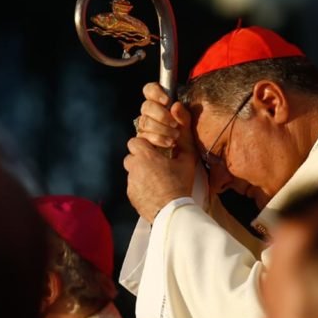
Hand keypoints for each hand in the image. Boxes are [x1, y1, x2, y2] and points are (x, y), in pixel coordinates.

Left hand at [124, 83, 200, 221]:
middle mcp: (133, 167)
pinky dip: (141, 186)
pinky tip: (155, 191)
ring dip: (141, 172)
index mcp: (145, 155)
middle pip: (132, 156)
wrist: (173, 212)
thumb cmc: (180, 183)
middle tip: (158, 165)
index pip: (136, 141)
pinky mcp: (131, 195)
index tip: (157, 151)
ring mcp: (130, 182)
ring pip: (132, 171)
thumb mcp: (187, 156)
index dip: (146, 145)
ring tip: (157, 179)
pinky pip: (134, 186)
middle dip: (142, 158)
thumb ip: (183, 130)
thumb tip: (176, 106)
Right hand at [134, 82, 193, 150]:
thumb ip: (183, 116)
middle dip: (161, 115)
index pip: (149, 90)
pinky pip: (143, 137)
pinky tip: (169, 143)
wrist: (186, 160)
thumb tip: (175, 105)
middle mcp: (150, 115)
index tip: (167, 101)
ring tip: (175, 136)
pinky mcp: (141, 141)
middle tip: (174, 124)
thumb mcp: (189, 127)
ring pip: (144, 122)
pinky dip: (158, 139)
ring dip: (161, 129)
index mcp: (161, 105)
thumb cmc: (187, 141)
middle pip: (146, 106)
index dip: (155, 92)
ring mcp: (145, 128)